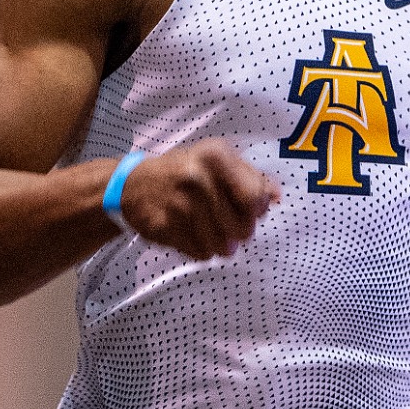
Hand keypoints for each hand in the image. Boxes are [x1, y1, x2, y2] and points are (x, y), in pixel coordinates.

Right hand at [120, 140, 279, 259]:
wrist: (132, 184)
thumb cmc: (184, 171)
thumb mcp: (217, 161)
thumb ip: (251, 176)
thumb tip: (277, 196)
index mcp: (216, 156)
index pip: (255, 197)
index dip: (256, 210)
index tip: (247, 209)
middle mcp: (198, 177)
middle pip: (243, 228)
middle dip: (239, 232)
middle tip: (228, 224)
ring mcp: (180, 203)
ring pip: (222, 246)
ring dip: (221, 245)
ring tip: (211, 231)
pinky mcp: (165, 226)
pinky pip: (200, 253)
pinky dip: (201, 249)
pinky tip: (191, 234)